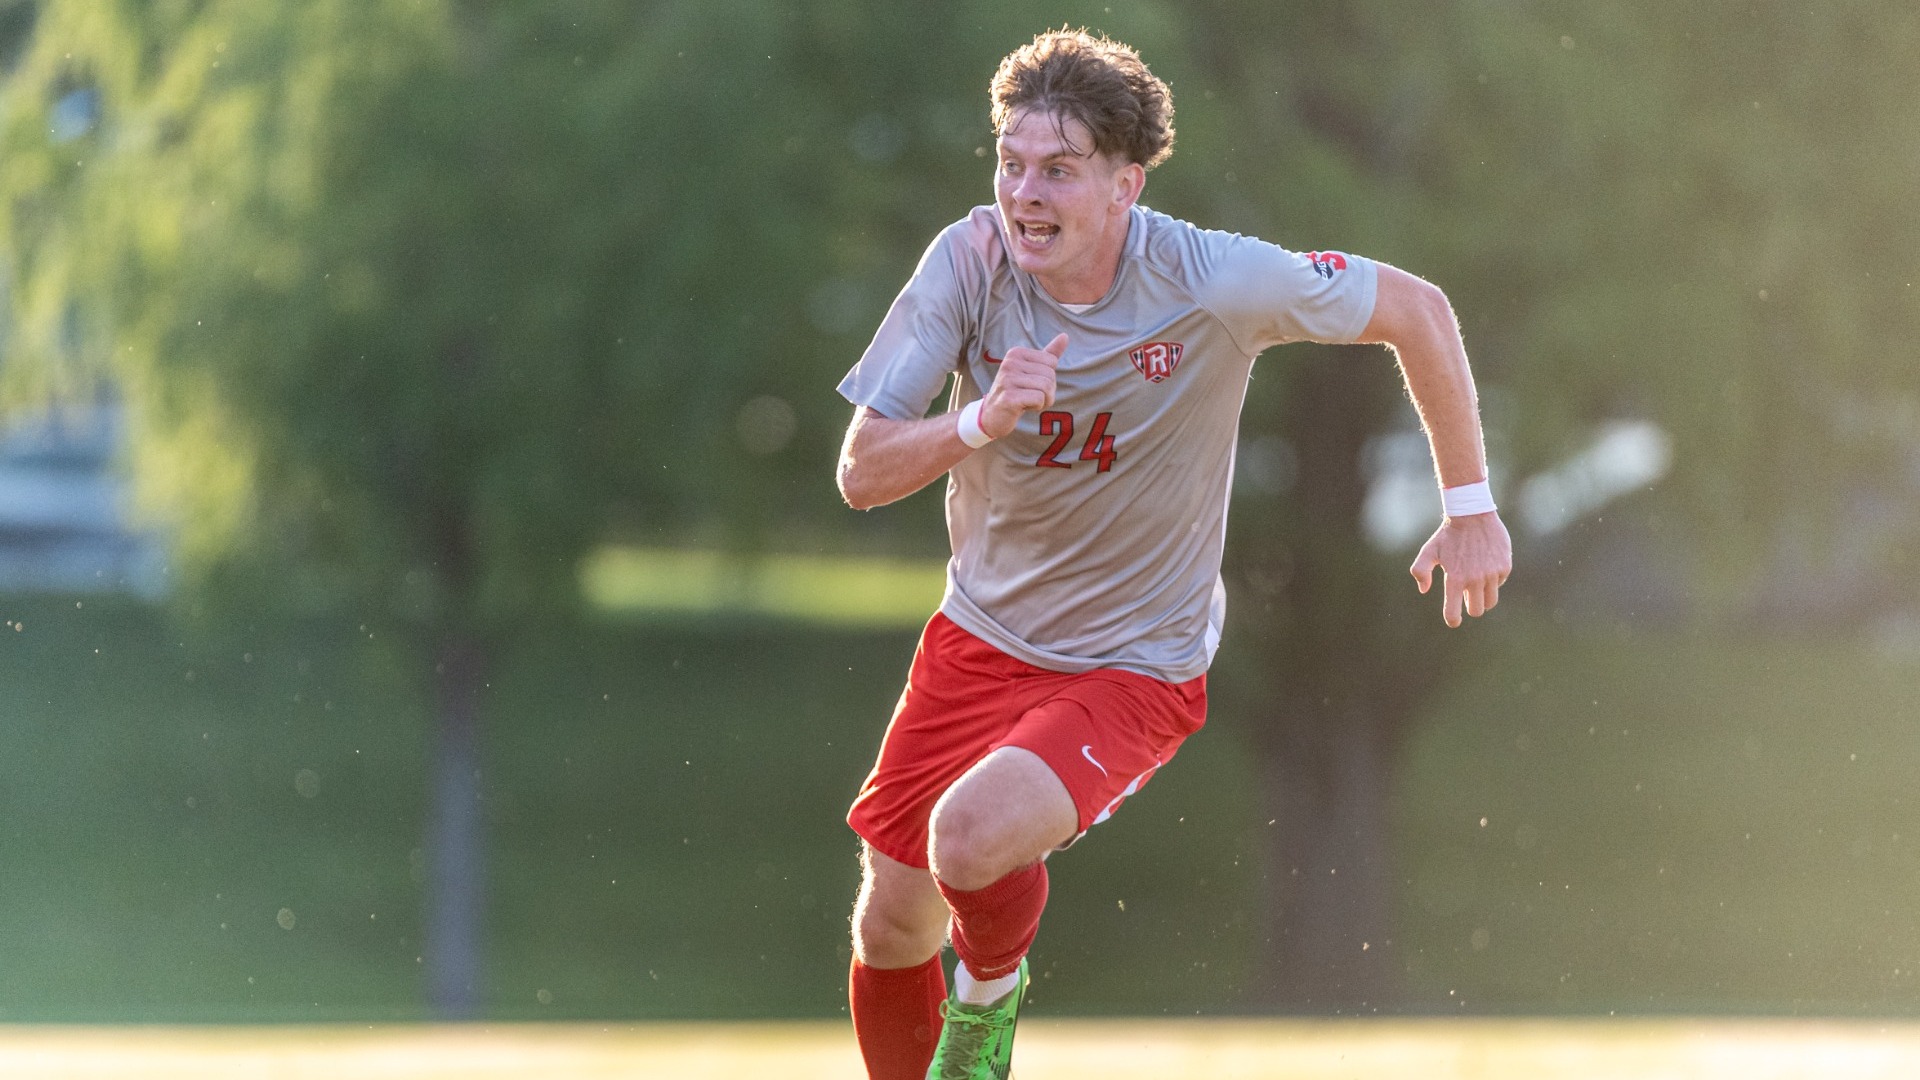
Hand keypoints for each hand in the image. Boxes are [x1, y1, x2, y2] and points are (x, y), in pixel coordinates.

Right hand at [979, 333, 1065, 437]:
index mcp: (1016, 353)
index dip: (1048, 377)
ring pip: (1046, 387)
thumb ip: (1048, 354)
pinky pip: (1039, 399)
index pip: (1052, 362)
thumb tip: (1065, 336)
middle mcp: (1010, 363)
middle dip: (1047, 391)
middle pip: (1050, 375)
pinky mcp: (1009, 397)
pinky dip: (1036, 407)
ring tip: (1027, 402)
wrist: (992, 416)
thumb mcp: (1032, 371)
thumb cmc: (1016, 392)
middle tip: (1030, 396)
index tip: (1031, 384)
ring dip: (1043, 400)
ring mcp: (1007, 380)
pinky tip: (1022, 408)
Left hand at [1410, 511, 1511, 627]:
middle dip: (1471, 607)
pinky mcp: (1504, 567)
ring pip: (1491, 601)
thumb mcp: (1429, 551)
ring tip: (1476, 585)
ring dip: (1483, 597)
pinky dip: (1493, 581)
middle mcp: (1475, 579)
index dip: (1452, 619)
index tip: (1454, 620)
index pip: (1453, 612)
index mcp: (1455, 578)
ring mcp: (1491, 573)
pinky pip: (1500, 584)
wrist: (1472, 514)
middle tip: (1466, 596)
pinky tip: (1486, 568)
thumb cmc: (1448, 535)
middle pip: (1477, 610)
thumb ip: (1420, 571)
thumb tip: (1423, 590)